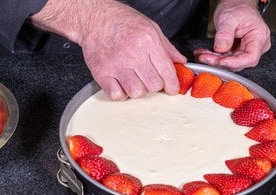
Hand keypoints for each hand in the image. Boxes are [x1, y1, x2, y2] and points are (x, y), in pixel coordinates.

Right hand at [31, 0, 185, 99]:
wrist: (95, 19)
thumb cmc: (122, 22)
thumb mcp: (151, 28)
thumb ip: (167, 47)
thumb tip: (180, 62)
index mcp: (148, 42)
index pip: (167, 72)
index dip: (172, 85)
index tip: (171, 89)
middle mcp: (133, 54)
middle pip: (153, 85)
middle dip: (155, 86)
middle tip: (150, 79)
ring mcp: (116, 65)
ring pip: (136, 93)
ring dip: (138, 90)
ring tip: (135, 81)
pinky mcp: (102, 73)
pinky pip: (117, 95)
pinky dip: (121, 93)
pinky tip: (121, 84)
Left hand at [194, 0, 270, 70]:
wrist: (235, 4)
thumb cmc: (237, 8)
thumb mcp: (229, 18)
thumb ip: (225, 34)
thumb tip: (221, 48)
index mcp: (259, 37)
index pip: (250, 58)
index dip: (235, 63)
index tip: (221, 61)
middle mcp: (255, 46)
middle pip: (238, 62)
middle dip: (220, 61)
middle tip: (205, 57)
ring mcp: (246, 49)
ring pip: (230, 62)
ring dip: (214, 60)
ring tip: (202, 54)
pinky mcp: (237, 52)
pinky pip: (225, 58)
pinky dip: (214, 57)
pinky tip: (205, 54)